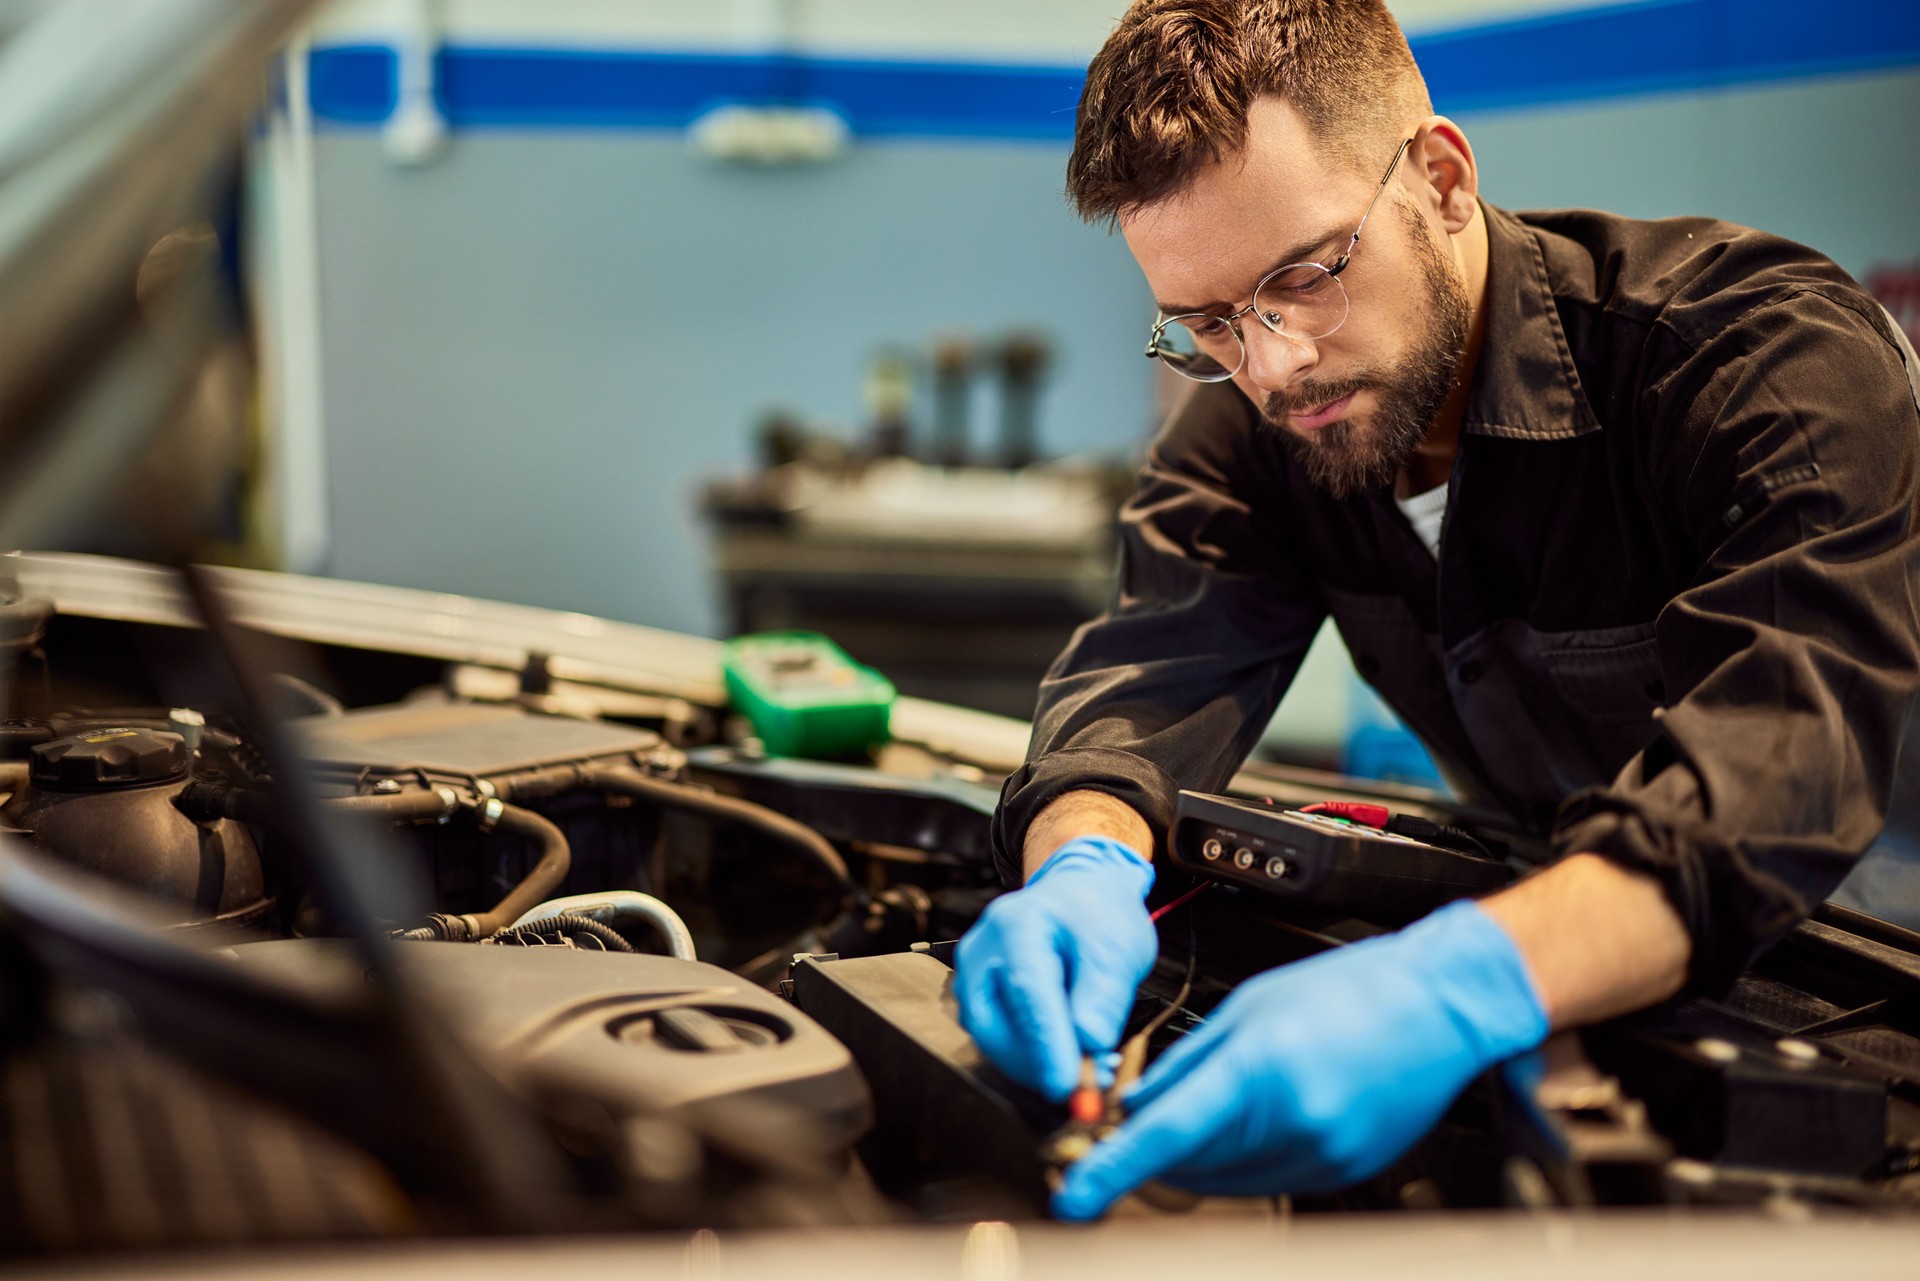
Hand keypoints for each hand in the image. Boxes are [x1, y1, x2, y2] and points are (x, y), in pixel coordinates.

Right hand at [954, 836, 1155, 1100]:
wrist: (1077, 897)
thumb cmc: (1098, 918)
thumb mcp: (1117, 948)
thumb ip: (1104, 995)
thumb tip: (1090, 1044)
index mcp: (1017, 924)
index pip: (1027, 992)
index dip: (1046, 1043)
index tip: (1067, 1086)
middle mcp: (981, 950)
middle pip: (993, 1023)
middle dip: (1037, 1064)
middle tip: (1087, 1087)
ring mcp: (972, 975)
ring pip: (992, 1039)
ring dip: (1037, 1066)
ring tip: (1091, 1071)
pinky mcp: (977, 999)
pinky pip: (997, 1039)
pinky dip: (1033, 1058)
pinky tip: (1071, 1060)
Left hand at [1053, 900, 1547, 1218]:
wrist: (1442, 1004)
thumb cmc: (1352, 989)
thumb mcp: (1252, 1006)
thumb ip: (1188, 1062)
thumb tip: (1138, 1105)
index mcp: (1261, 1066)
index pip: (1170, 1132)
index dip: (1114, 1168)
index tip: (1075, 1193)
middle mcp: (1294, 1120)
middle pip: (1193, 1162)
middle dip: (1153, 1149)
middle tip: (1131, 1122)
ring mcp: (1323, 1152)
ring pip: (1227, 1178)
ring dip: (1197, 1156)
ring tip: (1205, 1107)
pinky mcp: (1344, 1170)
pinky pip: (1269, 1178)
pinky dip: (1242, 1159)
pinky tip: (1248, 1123)